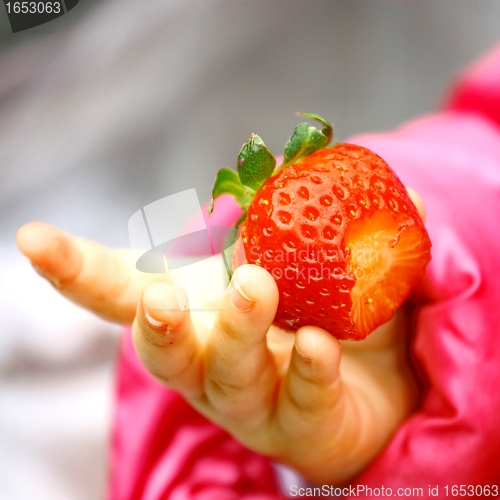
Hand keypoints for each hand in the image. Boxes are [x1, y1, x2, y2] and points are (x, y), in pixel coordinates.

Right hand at [16, 188, 424, 484]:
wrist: (380, 383)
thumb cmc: (330, 313)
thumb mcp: (315, 258)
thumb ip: (309, 216)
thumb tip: (313, 165)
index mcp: (197, 311)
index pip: (125, 292)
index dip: (76, 271)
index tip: (31, 239)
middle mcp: (208, 360)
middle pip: (162, 348)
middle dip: (157, 321)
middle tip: (166, 292)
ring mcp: (251, 400)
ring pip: (224, 376)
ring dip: (234, 332)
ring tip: (254, 288)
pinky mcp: (299, 426)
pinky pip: (300, 399)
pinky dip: (308, 368)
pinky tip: (320, 345)